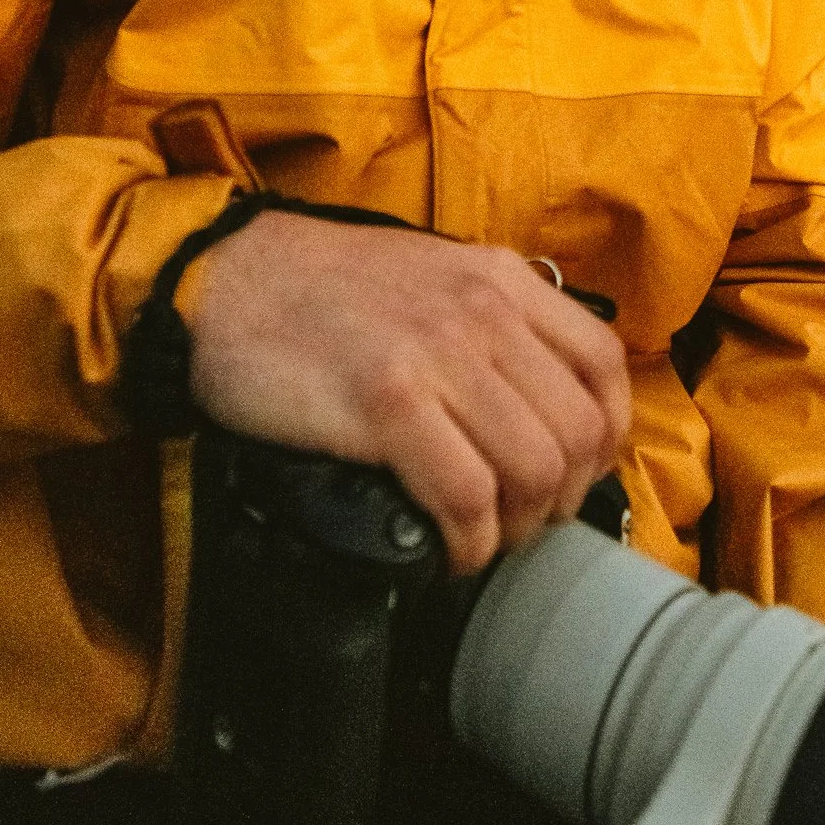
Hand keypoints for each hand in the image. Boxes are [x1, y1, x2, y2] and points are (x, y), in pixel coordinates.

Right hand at [181, 211, 631, 574]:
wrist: (220, 281)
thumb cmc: (314, 289)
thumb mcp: (425, 274)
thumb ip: (486, 317)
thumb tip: (534, 395)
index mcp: (498, 279)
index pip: (602, 364)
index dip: (604, 436)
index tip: (575, 474)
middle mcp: (481, 312)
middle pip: (577, 430)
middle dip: (562, 497)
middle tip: (523, 521)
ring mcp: (435, 355)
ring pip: (534, 470)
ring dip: (517, 528)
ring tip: (483, 538)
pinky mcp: (385, 403)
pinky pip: (466, 496)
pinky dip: (470, 542)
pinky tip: (450, 551)